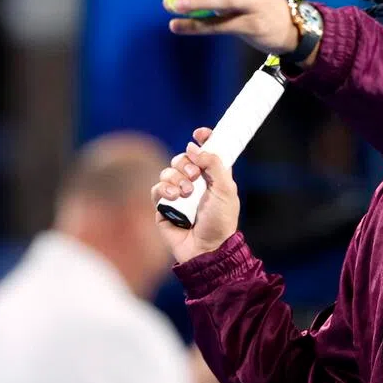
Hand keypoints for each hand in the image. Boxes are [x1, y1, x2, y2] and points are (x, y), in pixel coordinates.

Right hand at [152, 127, 240, 263]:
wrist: (206, 249)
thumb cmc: (221, 222)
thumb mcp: (225, 189)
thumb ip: (214, 164)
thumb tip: (195, 147)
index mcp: (212, 177)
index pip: (206, 152)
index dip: (203, 139)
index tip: (199, 133)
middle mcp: (194, 183)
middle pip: (182, 158)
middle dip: (185, 162)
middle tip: (194, 174)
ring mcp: (177, 194)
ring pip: (168, 171)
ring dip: (176, 178)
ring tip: (186, 193)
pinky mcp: (163, 206)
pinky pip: (157, 188)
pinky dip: (164, 189)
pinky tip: (174, 198)